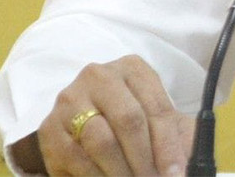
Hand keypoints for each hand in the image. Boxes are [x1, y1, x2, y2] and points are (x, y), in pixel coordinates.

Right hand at [11, 54, 193, 175]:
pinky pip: (74, 158)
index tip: (176, 173)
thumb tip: (185, 165)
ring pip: (101, 141)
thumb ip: (176, 135)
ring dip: (121, 171)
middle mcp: (99, 76)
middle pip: (129, 121)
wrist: (84, 117)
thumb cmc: (130, 115)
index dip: (168, 145)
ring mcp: (70, 100)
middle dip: (145, 160)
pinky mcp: (50, 128)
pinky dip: (96, 176)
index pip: (157, 108)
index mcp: (132, 68)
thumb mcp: (156, 117)